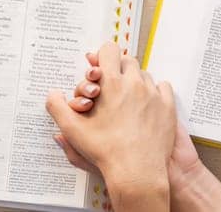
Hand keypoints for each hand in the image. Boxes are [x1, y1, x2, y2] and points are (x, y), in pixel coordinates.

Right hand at [45, 42, 175, 208]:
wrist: (136, 171)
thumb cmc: (105, 151)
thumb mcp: (73, 129)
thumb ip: (57, 107)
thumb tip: (52, 94)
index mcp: (111, 84)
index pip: (108, 50)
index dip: (101, 57)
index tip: (99, 69)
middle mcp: (135, 84)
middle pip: (127, 60)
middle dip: (117, 69)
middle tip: (110, 87)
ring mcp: (154, 94)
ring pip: (144, 74)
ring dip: (135, 81)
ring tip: (126, 99)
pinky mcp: (168, 106)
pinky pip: (163, 87)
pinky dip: (154, 91)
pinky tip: (145, 103)